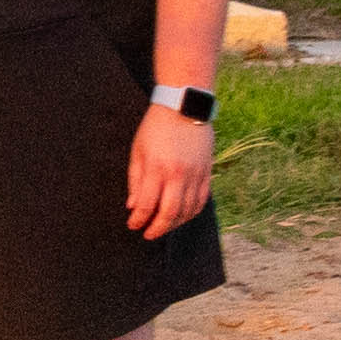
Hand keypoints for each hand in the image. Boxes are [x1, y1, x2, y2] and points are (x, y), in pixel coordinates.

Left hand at [124, 106, 214, 238]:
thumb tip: (133, 206)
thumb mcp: (138, 151)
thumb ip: (135, 181)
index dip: (138, 220)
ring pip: (188, 211)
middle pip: (169, 214)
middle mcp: (178, 174)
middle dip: (157, 229)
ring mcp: (195, 174)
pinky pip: (202, 201)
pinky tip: (182, 215)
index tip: (133, 225)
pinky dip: (192, 213)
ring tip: (164, 225)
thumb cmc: (156, 127)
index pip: (147, 205)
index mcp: (157, 168)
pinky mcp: (207, 172)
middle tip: (148, 233)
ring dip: (175, 224)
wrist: (183, 105)